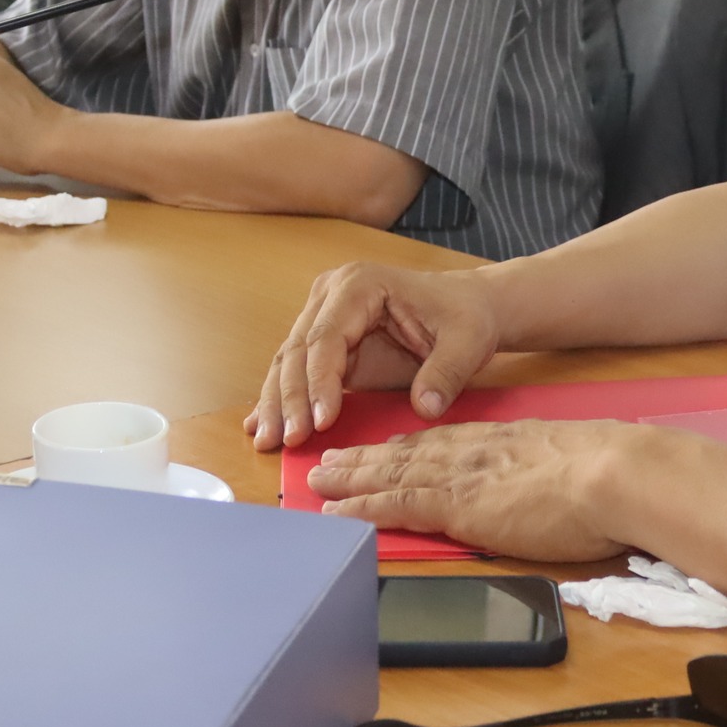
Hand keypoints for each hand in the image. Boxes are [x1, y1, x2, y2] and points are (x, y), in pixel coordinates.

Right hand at [246, 263, 499, 450]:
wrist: (467, 308)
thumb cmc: (466, 317)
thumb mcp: (468, 342)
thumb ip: (446, 372)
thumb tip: (425, 407)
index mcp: (361, 284)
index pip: (327, 336)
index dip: (319, 381)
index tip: (320, 422)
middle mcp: (331, 295)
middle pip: (298, 350)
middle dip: (289, 398)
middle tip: (285, 440)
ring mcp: (323, 317)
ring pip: (288, 363)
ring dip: (276, 404)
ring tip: (266, 441)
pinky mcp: (325, 342)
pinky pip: (296, 372)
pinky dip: (280, 400)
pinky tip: (258, 426)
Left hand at [305, 420, 638, 561]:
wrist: (612, 474)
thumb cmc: (607, 474)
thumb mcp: (569, 464)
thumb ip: (547, 474)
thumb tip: (553, 489)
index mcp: (500, 440)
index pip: (441, 442)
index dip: (404, 447)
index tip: (381, 449)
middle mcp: (472, 452)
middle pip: (405, 454)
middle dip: (364, 459)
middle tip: (330, 462)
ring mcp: (460, 477)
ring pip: (390, 475)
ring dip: (350, 480)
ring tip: (318, 482)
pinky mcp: (456, 507)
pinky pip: (395, 506)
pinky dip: (359, 510)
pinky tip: (334, 517)